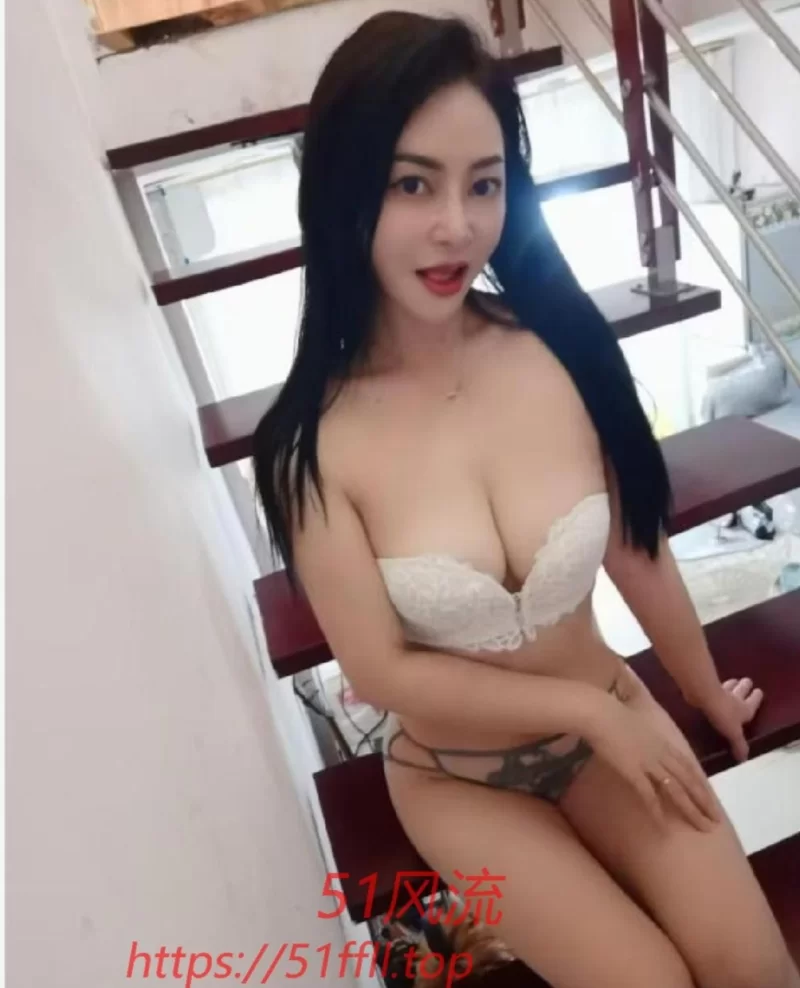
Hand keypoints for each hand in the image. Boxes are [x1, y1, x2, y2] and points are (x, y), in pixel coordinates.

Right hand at [586, 696, 720, 832]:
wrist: (600, 713)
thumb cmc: (613, 713)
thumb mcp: (637, 723)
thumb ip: (644, 735)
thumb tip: (644, 740)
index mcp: (662, 742)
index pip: (688, 766)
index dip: (701, 783)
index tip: (711, 799)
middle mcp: (661, 754)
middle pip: (688, 781)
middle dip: (704, 802)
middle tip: (716, 821)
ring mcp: (649, 763)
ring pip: (676, 790)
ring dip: (691, 810)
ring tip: (703, 828)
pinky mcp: (633, 771)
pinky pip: (648, 794)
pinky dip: (657, 811)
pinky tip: (664, 826)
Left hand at [699, 677, 763, 762]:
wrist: (705, 696)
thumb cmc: (723, 715)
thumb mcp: (733, 733)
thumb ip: (738, 745)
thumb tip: (743, 759)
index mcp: (745, 709)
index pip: (754, 702)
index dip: (756, 697)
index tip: (759, 691)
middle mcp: (736, 698)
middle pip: (742, 690)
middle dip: (745, 686)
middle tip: (747, 681)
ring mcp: (722, 691)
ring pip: (729, 686)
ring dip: (732, 684)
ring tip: (733, 680)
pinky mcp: (708, 688)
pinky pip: (714, 686)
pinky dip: (716, 685)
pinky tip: (713, 686)